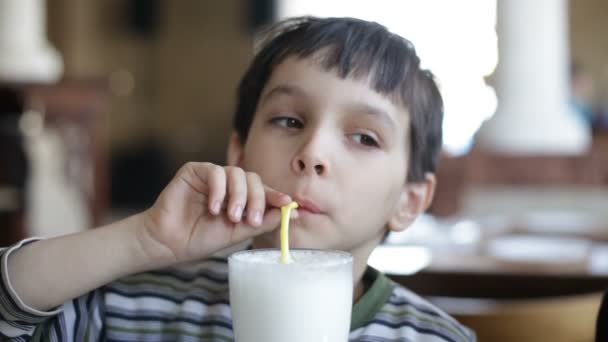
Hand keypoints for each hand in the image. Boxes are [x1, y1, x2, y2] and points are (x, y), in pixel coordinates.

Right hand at [137, 162, 293, 266]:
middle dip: (257, 199)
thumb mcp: (237, 233)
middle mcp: (229, 185)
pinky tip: (213, 208)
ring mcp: (213, 176)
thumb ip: (261, 222)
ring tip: (230, 216)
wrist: (169, 242)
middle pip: (253, 179)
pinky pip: (215, 171)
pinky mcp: (195, 170)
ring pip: (237, 173)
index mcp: (241, 198)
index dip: (276, 197)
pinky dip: (219, 189)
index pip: (263, 192)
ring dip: (238, 195)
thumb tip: (290, 213)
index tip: (287, 205)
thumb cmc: (201, 238)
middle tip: (251, 219)